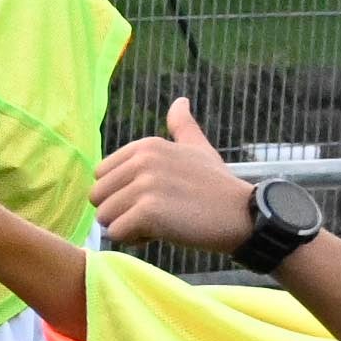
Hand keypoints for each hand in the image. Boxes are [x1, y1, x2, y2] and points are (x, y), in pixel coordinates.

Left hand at [96, 93, 261, 259]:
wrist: (243, 214)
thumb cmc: (217, 185)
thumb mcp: (198, 148)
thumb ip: (182, 126)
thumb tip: (180, 101)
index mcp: (145, 146)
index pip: (100, 176)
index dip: (121, 193)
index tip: (152, 197)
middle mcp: (142, 160)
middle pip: (98, 197)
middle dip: (119, 212)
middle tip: (155, 213)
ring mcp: (145, 185)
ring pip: (105, 218)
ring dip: (128, 227)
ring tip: (161, 222)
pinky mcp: (148, 211)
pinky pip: (117, 233)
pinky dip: (135, 240)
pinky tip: (162, 233)